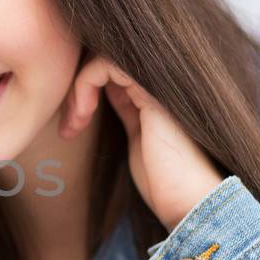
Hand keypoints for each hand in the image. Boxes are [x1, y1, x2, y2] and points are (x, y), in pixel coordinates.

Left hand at [59, 56, 222, 229]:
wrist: (190, 202)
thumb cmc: (165, 181)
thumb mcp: (138, 136)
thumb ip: (126, 107)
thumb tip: (102, 89)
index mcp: (159, 89)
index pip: (113, 66)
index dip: (85, 87)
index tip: (72, 125)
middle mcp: (161, 79)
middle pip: (106, 57)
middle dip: (77, 87)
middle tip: (69, 125)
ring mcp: (159, 81)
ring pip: (103, 58)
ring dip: (77, 89)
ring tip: (74, 124)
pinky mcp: (152, 89)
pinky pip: (106, 65)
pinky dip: (84, 85)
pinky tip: (83, 115)